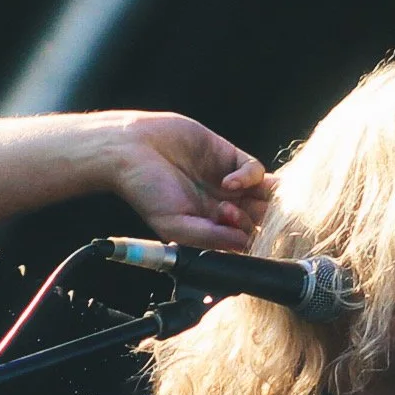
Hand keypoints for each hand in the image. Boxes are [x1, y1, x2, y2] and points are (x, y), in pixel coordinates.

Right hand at [105, 110, 271, 251]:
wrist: (131, 150)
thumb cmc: (145, 190)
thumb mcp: (175, 226)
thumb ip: (211, 238)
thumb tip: (243, 245)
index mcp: (209, 226)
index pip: (244, 238)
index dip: (249, 237)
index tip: (237, 232)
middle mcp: (222, 204)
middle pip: (260, 216)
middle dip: (262, 218)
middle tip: (246, 215)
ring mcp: (228, 181)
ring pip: (263, 193)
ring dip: (263, 198)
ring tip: (244, 200)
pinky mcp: (229, 156)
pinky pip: (254, 170)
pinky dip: (249, 176)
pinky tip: (229, 181)